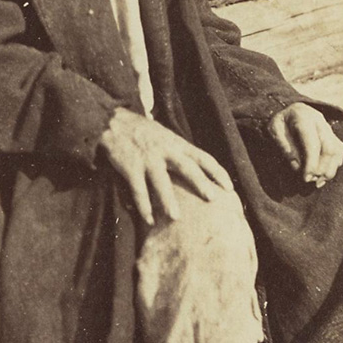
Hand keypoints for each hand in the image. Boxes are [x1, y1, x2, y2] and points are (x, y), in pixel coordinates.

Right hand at [98, 108, 232, 224]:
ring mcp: (147, 159)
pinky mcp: (130, 167)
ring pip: (161, 182)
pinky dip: (143, 206)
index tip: (229, 187)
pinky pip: (138, 190)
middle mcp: (165, 150)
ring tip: (176, 218)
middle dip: (200, 182)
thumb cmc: (142, 130)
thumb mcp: (166, 135)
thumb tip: (198, 167)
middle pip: (186, 167)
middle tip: (212, 199)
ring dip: (168, 200)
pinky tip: (149, 220)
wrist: (113, 121)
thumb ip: (180, 150)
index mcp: (177, 143)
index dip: (217, 172)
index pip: (203, 157)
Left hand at [268, 103, 342, 187]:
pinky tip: (324, 175)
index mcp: (303, 117)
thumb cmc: (280, 123)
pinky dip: (334, 165)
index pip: (312, 143)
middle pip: (329, 148)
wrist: (290, 110)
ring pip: (337, 150)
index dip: (311, 163)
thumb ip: (284, 147)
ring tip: (318, 182)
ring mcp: (328, 128)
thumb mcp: (274, 130)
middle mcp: (320, 121)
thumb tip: (297, 167)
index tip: (306, 178)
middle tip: (311, 182)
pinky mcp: (332, 135)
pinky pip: (339, 151)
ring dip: (330, 169)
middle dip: (322, 168)